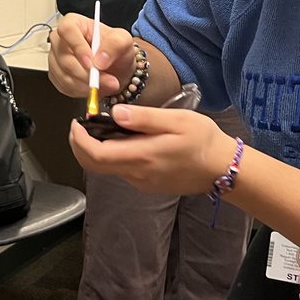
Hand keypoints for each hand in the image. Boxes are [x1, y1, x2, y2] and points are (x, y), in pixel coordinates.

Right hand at [48, 12, 136, 97]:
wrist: (114, 67)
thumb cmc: (115, 49)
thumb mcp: (123, 40)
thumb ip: (115, 44)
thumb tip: (100, 59)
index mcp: (74, 23)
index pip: (67, 30)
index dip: (78, 47)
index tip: (92, 63)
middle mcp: (60, 40)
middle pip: (65, 58)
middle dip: (88, 74)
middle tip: (108, 81)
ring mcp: (56, 58)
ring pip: (65, 76)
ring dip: (87, 85)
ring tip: (106, 84)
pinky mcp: (56, 75)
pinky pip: (65, 86)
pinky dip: (82, 91)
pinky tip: (94, 87)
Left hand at [67, 102, 236, 195]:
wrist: (223, 168)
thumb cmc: (203, 140)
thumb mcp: (176, 121)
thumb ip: (144, 118)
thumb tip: (115, 114)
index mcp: (142, 156)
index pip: (96, 155)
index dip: (80, 140)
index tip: (76, 123)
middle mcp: (137, 174)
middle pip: (95, 166)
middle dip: (79, 147)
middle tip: (78, 126)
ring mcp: (142, 182)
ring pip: (107, 169)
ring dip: (95, 151)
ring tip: (99, 127)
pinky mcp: (148, 185)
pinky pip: (122, 170)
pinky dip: (112, 156)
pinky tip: (121, 139)